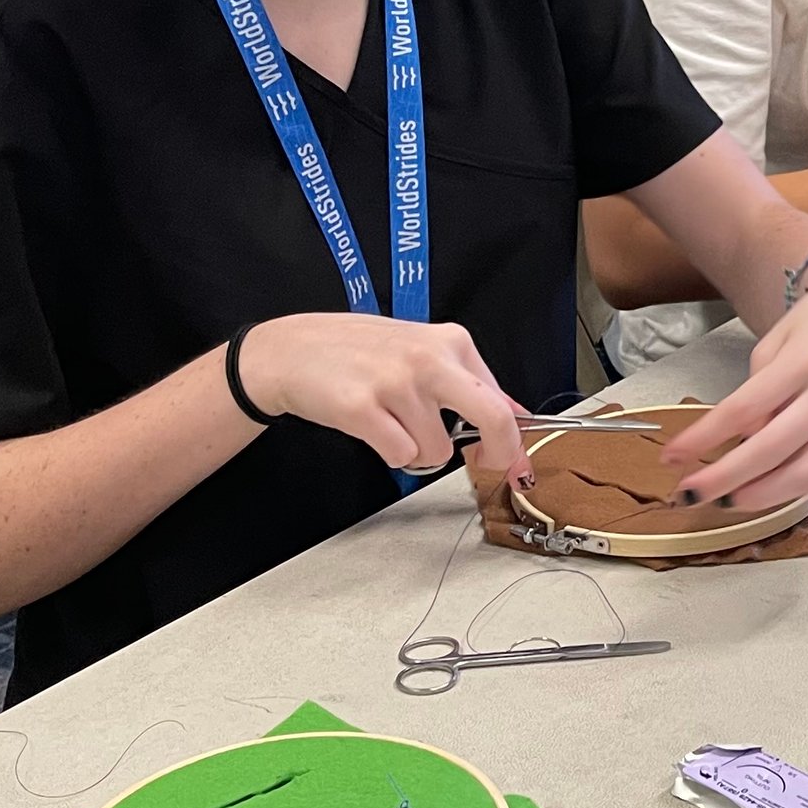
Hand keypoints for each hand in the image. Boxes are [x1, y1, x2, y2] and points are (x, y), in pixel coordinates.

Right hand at [239, 313, 522, 475]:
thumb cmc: (357, 352)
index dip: (513, 440)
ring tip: (392, 425)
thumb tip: (516, 414)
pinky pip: (401, 456)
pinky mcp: (364, 408)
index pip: (500, 400)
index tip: (515, 462)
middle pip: (492, 419)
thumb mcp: (420, 350)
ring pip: (436, 451)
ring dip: (418, 451)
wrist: (290, 350)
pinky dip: (391, 454)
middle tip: (487, 465)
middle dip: (498, 453)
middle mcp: (429, 359)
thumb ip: (466, 382)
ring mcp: (397, 382)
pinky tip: (374, 429)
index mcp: (451, 342)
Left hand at [659, 253, 807, 509]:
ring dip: (761, 496)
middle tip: (690, 494)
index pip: (744, 409)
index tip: (672, 455)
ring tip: (729, 499)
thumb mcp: (775, 341)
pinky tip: (770, 491)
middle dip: (725, 478)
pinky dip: (796, 490)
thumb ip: (756, 392)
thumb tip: (742, 442)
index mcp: (805, 362)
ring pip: (805, 475)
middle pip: (772, 450)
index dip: (704, 438)